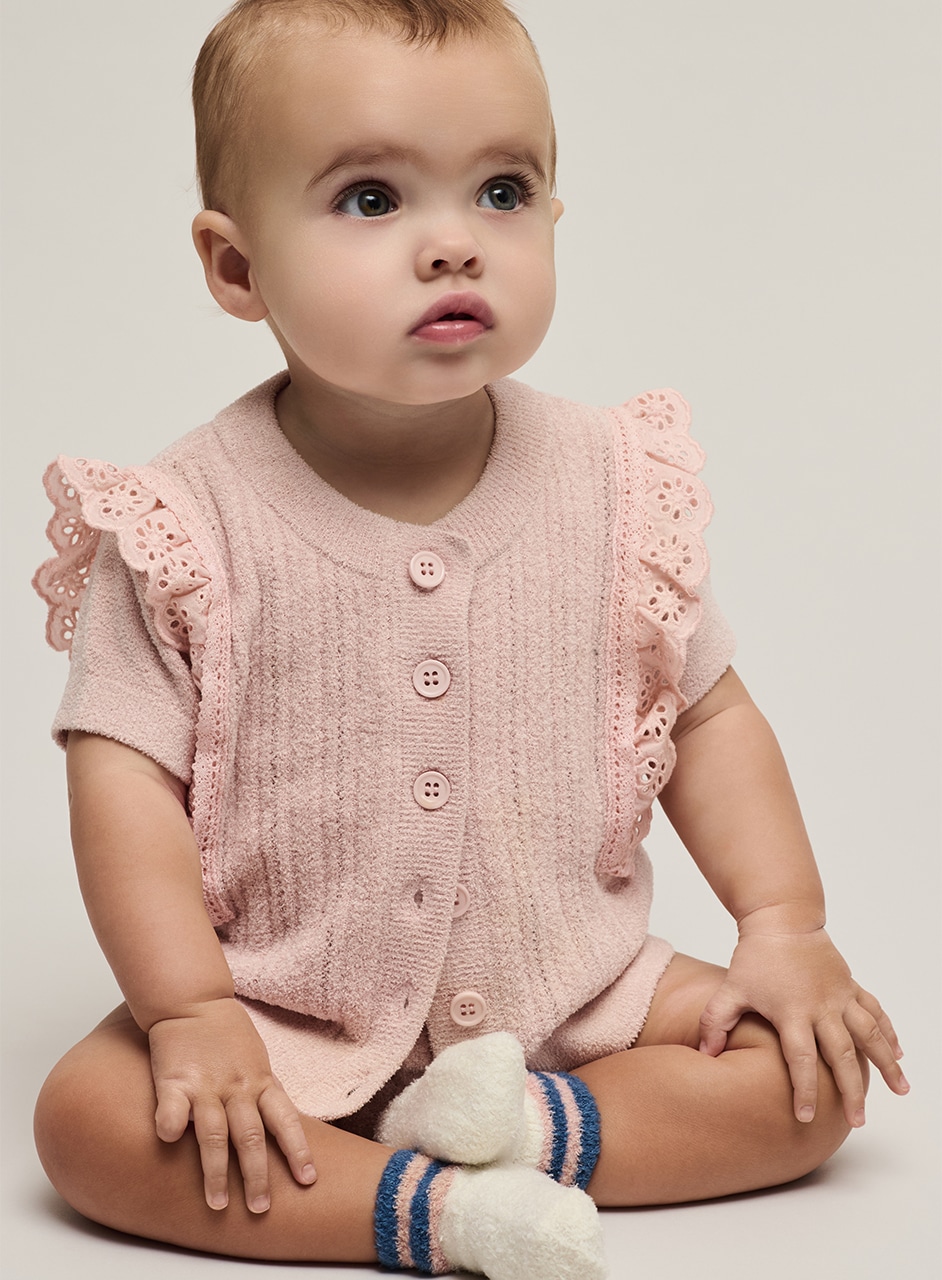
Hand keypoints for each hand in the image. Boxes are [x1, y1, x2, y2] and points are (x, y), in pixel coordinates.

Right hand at [148, 997, 315, 1211]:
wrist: (195, 1001)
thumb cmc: (228, 1038)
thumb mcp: (257, 1063)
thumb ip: (264, 1095)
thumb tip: (281, 1134)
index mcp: (261, 1082)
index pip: (285, 1120)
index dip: (297, 1150)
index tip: (308, 1180)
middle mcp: (237, 1087)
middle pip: (251, 1135)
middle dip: (257, 1174)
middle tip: (261, 1208)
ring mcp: (206, 1085)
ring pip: (214, 1132)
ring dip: (216, 1170)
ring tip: (218, 1203)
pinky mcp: (174, 1080)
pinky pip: (172, 1106)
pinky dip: (171, 1124)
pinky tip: (169, 1140)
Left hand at [697, 925, 908, 1126]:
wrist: (782, 918)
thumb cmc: (756, 955)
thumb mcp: (731, 988)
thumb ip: (716, 1021)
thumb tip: (705, 1053)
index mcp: (792, 1012)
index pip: (801, 1059)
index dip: (804, 1089)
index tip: (806, 1116)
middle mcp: (822, 1007)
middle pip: (842, 1055)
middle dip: (851, 1091)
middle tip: (856, 1121)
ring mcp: (840, 995)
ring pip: (869, 1034)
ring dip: (886, 1063)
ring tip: (901, 1089)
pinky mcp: (850, 984)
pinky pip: (874, 1010)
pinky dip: (888, 1031)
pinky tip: (898, 1052)